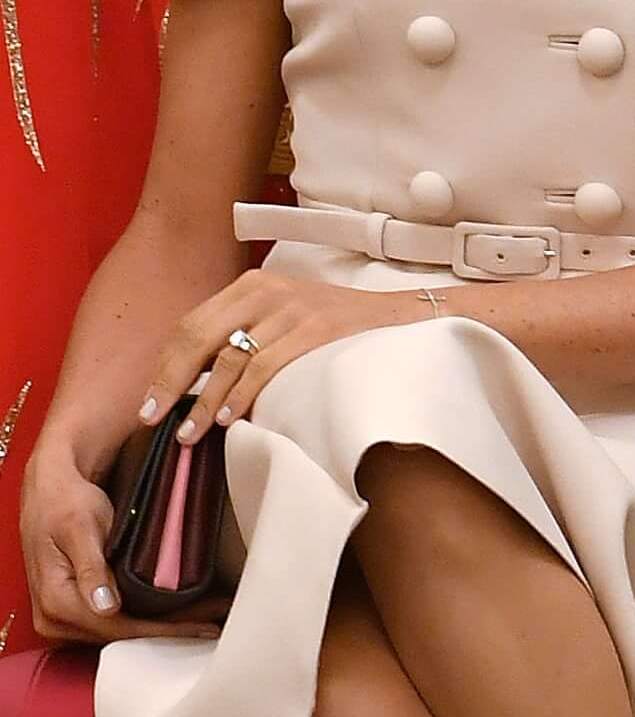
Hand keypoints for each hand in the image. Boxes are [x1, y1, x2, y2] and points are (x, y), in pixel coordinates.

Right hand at [17, 415, 211, 644]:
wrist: (50, 492)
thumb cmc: (65, 503)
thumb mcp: (80, 529)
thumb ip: (92, 569)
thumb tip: (105, 607)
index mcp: (55, 601)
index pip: (117, 629)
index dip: (162, 630)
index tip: (201, 627)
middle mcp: (54, 618)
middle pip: (122, 636)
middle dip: (170, 630)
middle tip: (216, 622)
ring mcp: (62, 618)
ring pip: (121, 632)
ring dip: (163, 627)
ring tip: (207, 618)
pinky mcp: (73, 611)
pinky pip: (115, 622)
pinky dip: (147, 619)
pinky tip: (179, 614)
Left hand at [139, 270, 420, 447]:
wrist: (403, 315)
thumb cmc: (338, 326)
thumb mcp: (284, 315)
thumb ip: (244, 332)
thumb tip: (194, 379)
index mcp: (251, 285)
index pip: (191, 325)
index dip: (164, 366)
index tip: (149, 402)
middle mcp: (266, 290)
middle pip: (198, 338)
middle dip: (170, 383)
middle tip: (152, 419)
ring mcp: (291, 308)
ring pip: (228, 358)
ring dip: (203, 400)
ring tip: (189, 432)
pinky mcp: (315, 327)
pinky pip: (264, 366)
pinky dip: (241, 394)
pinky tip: (229, 417)